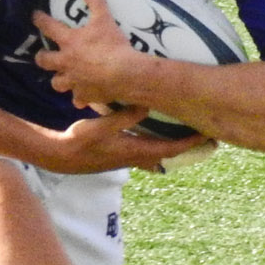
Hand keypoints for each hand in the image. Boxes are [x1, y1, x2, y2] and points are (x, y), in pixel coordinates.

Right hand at [32, 107, 205, 175]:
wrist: (59, 156)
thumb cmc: (78, 141)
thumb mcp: (101, 126)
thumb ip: (123, 117)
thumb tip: (146, 105)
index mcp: (134, 152)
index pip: (169, 149)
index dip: (189, 143)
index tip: (205, 135)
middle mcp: (134, 157)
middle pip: (168, 153)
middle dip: (186, 145)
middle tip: (204, 134)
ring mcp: (128, 158)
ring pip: (157, 153)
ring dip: (173, 145)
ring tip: (187, 134)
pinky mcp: (120, 155)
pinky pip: (146, 150)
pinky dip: (157, 144)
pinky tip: (158, 135)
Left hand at [34, 0, 149, 112]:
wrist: (124, 74)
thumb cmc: (112, 45)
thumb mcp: (105, 19)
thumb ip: (95, 1)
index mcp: (69, 42)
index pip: (49, 27)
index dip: (40, 20)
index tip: (35, 16)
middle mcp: (66, 62)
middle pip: (45, 61)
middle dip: (42, 57)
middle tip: (44, 55)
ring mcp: (74, 81)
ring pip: (57, 83)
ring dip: (59, 79)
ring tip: (63, 78)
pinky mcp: (85, 95)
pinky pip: (78, 99)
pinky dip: (80, 97)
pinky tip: (83, 97)